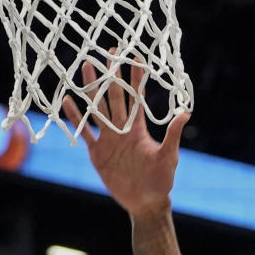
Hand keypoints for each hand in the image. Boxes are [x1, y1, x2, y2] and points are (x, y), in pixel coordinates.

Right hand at [61, 51, 189, 217]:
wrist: (145, 202)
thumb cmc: (161, 180)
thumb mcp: (169, 156)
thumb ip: (174, 134)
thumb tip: (187, 112)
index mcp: (139, 129)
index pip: (137, 98)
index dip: (135, 78)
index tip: (134, 57)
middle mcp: (122, 130)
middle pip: (115, 97)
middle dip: (111, 75)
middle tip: (107, 52)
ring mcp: (108, 139)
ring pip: (97, 109)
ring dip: (91, 89)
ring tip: (85, 67)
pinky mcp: (97, 153)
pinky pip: (85, 132)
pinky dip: (76, 117)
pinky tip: (68, 101)